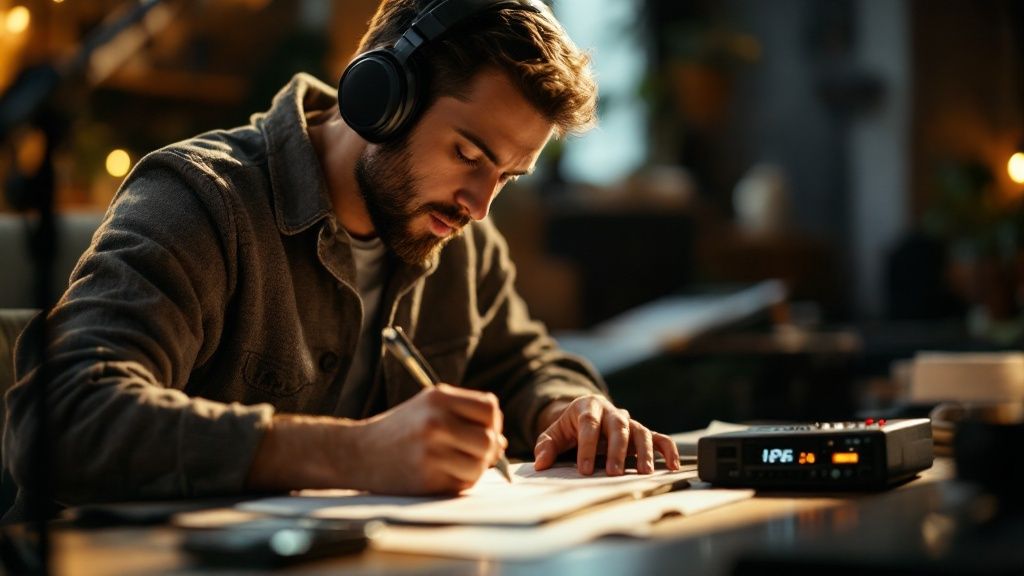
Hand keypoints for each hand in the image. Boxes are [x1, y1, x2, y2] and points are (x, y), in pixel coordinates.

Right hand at [355, 384, 506, 493]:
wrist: (356, 453)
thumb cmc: (399, 430)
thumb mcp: (428, 408)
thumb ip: (465, 418)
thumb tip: (502, 444)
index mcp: (438, 397)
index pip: (489, 407)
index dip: (492, 422)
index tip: (482, 430)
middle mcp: (435, 421)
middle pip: (489, 439)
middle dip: (488, 449)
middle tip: (474, 453)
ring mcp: (430, 451)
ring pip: (480, 465)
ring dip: (475, 469)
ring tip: (456, 464)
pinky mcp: (426, 478)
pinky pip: (463, 483)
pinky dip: (460, 482)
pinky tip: (442, 474)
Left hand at [533, 395, 679, 475]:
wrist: (585, 417)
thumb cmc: (569, 429)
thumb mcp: (554, 434)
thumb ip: (546, 446)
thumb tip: (541, 463)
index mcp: (588, 407)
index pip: (589, 424)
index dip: (587, 446)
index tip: (585, 469)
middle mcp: (612, 411)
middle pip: (618, 427)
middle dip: (617, 450)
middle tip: (614, 473)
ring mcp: (629, 421)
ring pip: (640, 431)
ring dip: (643, 452)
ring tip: (643, 473)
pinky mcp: (642, 431)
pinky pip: (659, 437)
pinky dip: (667, 450)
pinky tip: (672, 466)